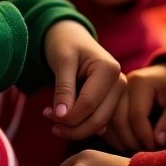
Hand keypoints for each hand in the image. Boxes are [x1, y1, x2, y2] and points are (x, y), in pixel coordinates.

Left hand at [42, 19, 125, 140]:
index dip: (68, 115)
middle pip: (98, 119)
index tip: (46, 114)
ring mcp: (118, 93)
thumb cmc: (66, 44)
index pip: (88, 104)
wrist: (71, 37)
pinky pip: (98, 121)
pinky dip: (82, 125)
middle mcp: (119, 82)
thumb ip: (63, 88)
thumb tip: (62, 117)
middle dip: (72, 128)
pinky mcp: (112, 101)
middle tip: (50, 124)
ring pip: (99, 124)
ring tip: (53, 121)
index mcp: (109, 69)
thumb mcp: (62, 61)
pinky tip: (65, 119)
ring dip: (76, 129)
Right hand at [105, 59, 165, 152]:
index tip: (155, 147)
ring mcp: (118, 91)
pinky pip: (109, 118)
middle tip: (145, 151)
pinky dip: (114, 134)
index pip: (136, 115)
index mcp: (141, 82)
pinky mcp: (115, 97)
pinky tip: (125, 143)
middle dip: (131, 140)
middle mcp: (125, 84)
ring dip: (121, 139)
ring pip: (110, 120)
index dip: (144, 135)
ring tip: (136, 148)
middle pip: (119, 118)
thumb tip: (159, 141)